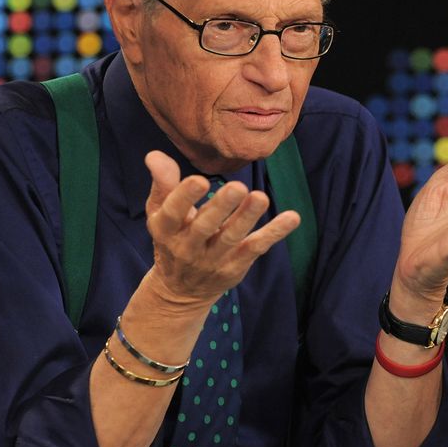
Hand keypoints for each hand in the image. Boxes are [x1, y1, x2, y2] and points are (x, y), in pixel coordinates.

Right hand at [142, 150, 299, 309]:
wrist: (179, 291)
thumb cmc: (171, 238)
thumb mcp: (159, 213)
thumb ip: (163, 184)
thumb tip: (155, 155)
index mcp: (165, 229)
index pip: (173, 213)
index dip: (185, 197)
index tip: (200, 180)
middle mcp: (188, 247)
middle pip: (205, 227)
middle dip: (221, 208)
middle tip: (237, 187)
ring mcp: (213, 259)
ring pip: (231, 238)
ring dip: (247, 218)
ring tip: (261, 197)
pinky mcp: (235, 266)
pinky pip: (256, 248)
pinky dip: (274, 233)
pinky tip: (292, 218)